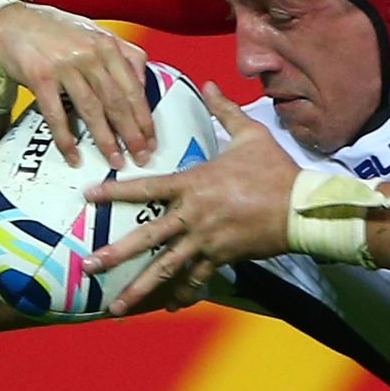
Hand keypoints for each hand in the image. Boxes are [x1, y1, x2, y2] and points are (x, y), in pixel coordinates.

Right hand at [0, 4, 155, 166]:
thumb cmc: (57, 30)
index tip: (151, 139)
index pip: (133, 88)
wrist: (14, 22)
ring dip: (104, 139)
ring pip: (91, 109)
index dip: (144, 118)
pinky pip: (56, 114)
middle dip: (131, 133)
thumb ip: (123, 55)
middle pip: (116, 101)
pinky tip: (74, 154)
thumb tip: (142, 83)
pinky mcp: (40, 77)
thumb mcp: (96, 34)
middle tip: (140, 156)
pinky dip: (65, 137)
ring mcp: (65, 66)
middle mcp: (90, 55)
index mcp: (108, 46)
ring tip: (115, 159)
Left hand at [88, 88, 295, 313]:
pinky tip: (169, 306)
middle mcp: (193, 215)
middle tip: (88, 267)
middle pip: (147, 237)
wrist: (301, 207)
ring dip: (139, 288)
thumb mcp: (250, 134)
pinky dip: (183, 293)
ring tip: (116, 306)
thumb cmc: (274, 169)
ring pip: (166, 267)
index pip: (146, 187)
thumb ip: (224, 110)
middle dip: (115, 253)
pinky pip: (197, 278)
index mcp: (194, 183)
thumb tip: (208, 83)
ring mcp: (206, 240)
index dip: (114, 192)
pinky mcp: (222, 258)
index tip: (88, 196)